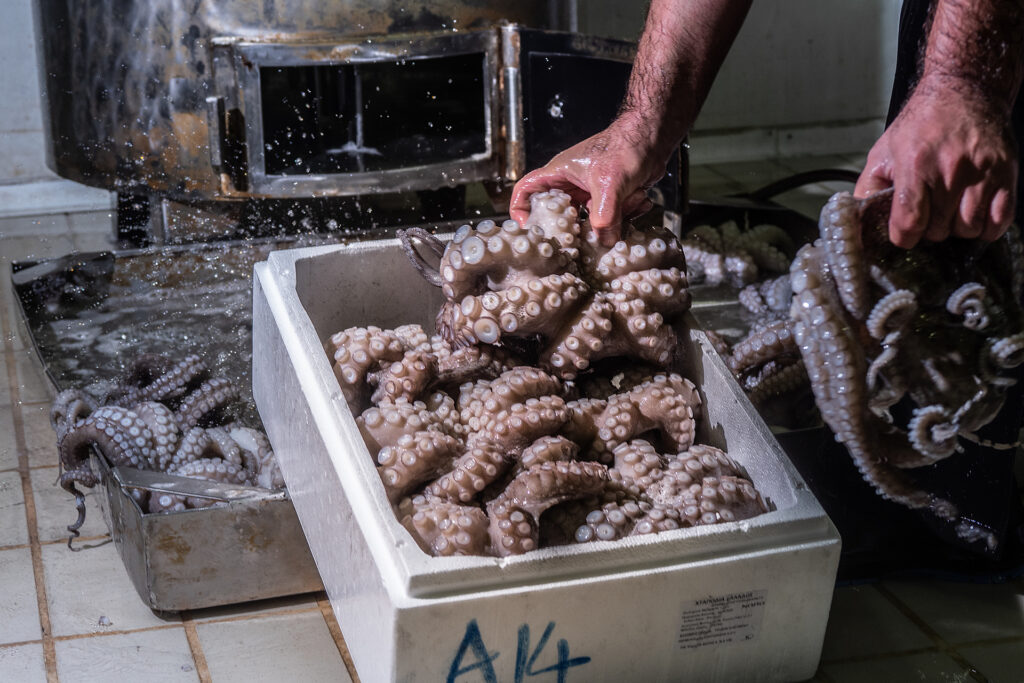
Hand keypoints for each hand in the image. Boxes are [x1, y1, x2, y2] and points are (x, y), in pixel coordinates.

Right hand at [509, 114, 670, 245]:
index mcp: (559, 173)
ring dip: (609, 220)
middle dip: (574, 228)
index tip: (527, 228)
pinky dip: (624, 216)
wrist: (654, 136)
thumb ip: (604, 214)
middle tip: (584, 239)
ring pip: (588, 221)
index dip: (520, 208)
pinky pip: (610, 218)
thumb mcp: (610, 182)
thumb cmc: (626, 146)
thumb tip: (603, 241)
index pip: (526, 189)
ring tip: (626, 204)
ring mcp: (591, 193)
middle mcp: (572, 184)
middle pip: (559, 214)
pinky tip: (638, 200)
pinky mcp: (609, 199)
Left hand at [854, 79, 1017, 247]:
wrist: (964, 90)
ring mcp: (982, 173)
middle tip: (928, 212)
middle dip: (929, 229)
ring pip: (968, 229)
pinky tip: (975, 214)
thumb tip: (860, 221)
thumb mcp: (882, 152)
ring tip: (950, 210)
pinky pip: (1000, 221)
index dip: (903, 237)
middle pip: (938, 231)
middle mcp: (950, 170)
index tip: (903, 234)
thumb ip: (868, 188)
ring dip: (957, 228)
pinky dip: (987, 227)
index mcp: (915, 166)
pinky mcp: (1006, 173)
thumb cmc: (921, 123)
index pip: (909, 224)